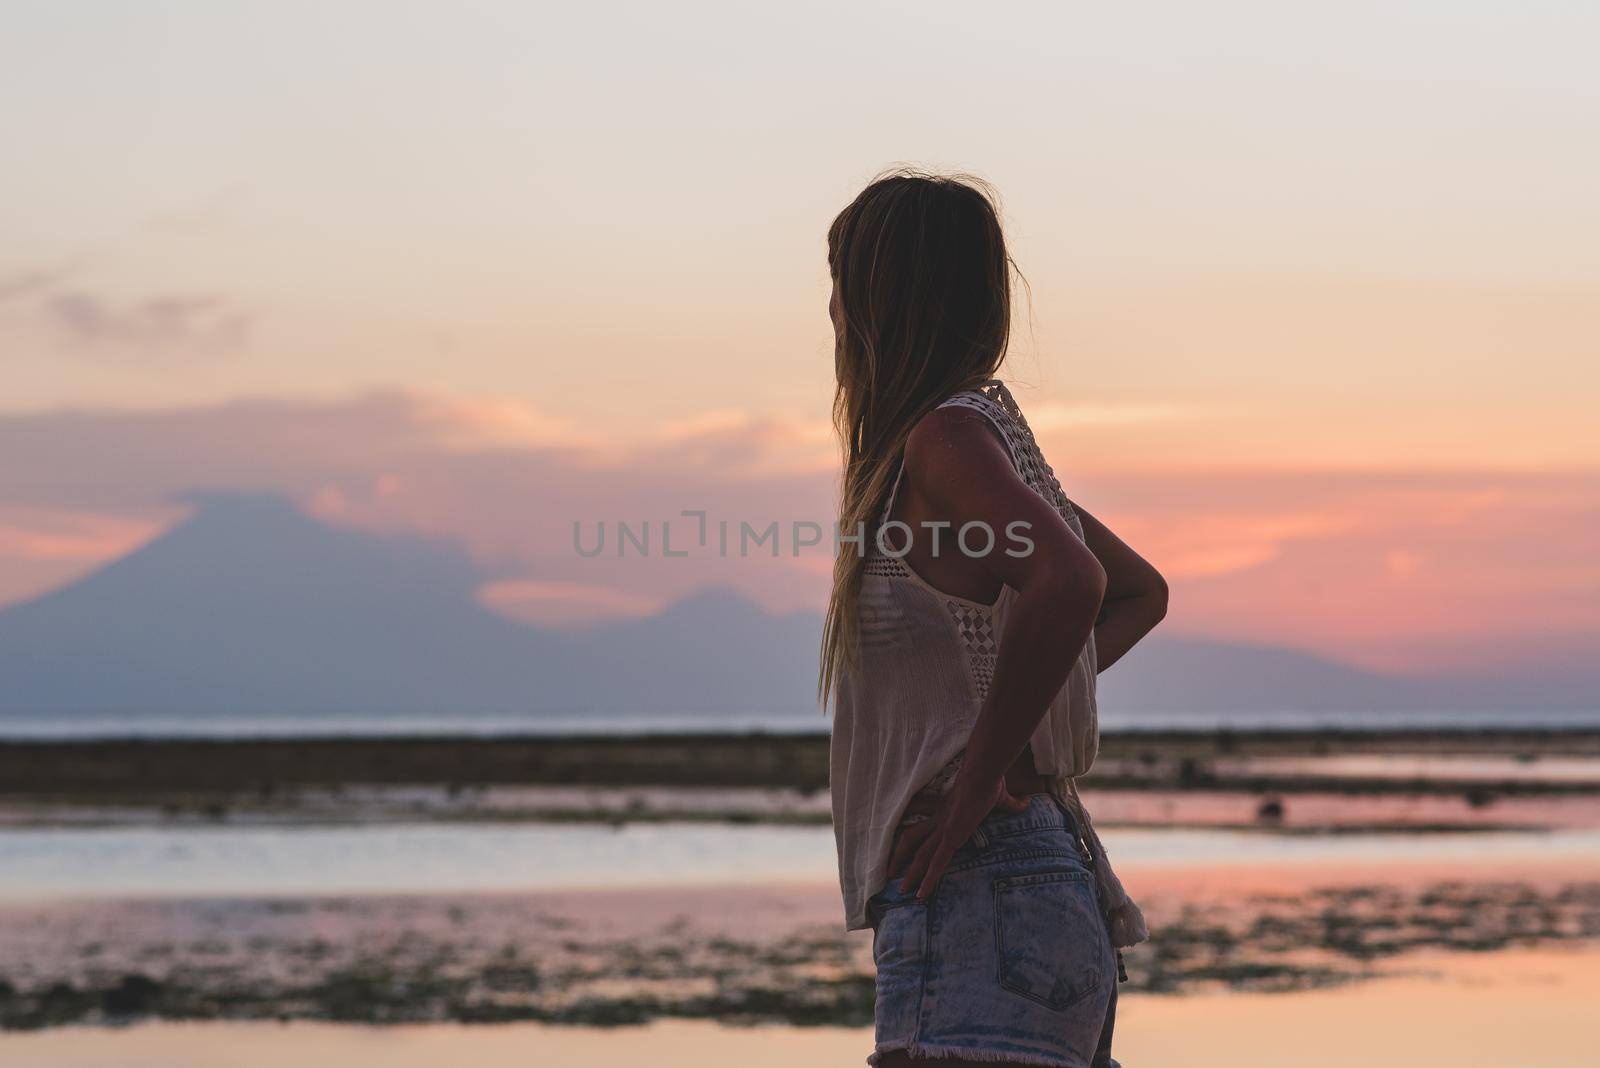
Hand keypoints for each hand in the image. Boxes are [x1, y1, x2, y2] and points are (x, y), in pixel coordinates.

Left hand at [889, 777, 1030, 899]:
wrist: (982, 775)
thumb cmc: (989, 781)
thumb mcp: (1001, 796)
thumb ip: (1012, 803)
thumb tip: (1027, 802)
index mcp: (946, 811)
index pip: (924, 824)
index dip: (913, 837)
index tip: (903, 848)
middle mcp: (939, 822)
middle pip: (913, 840)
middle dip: (901, 857)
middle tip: (891, 872)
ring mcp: (944, 831)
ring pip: (920, 856)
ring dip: (910, 874)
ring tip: (901, 891)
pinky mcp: (951, 838)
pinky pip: (936, 864)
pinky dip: (928, 880)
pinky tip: (921, 895)